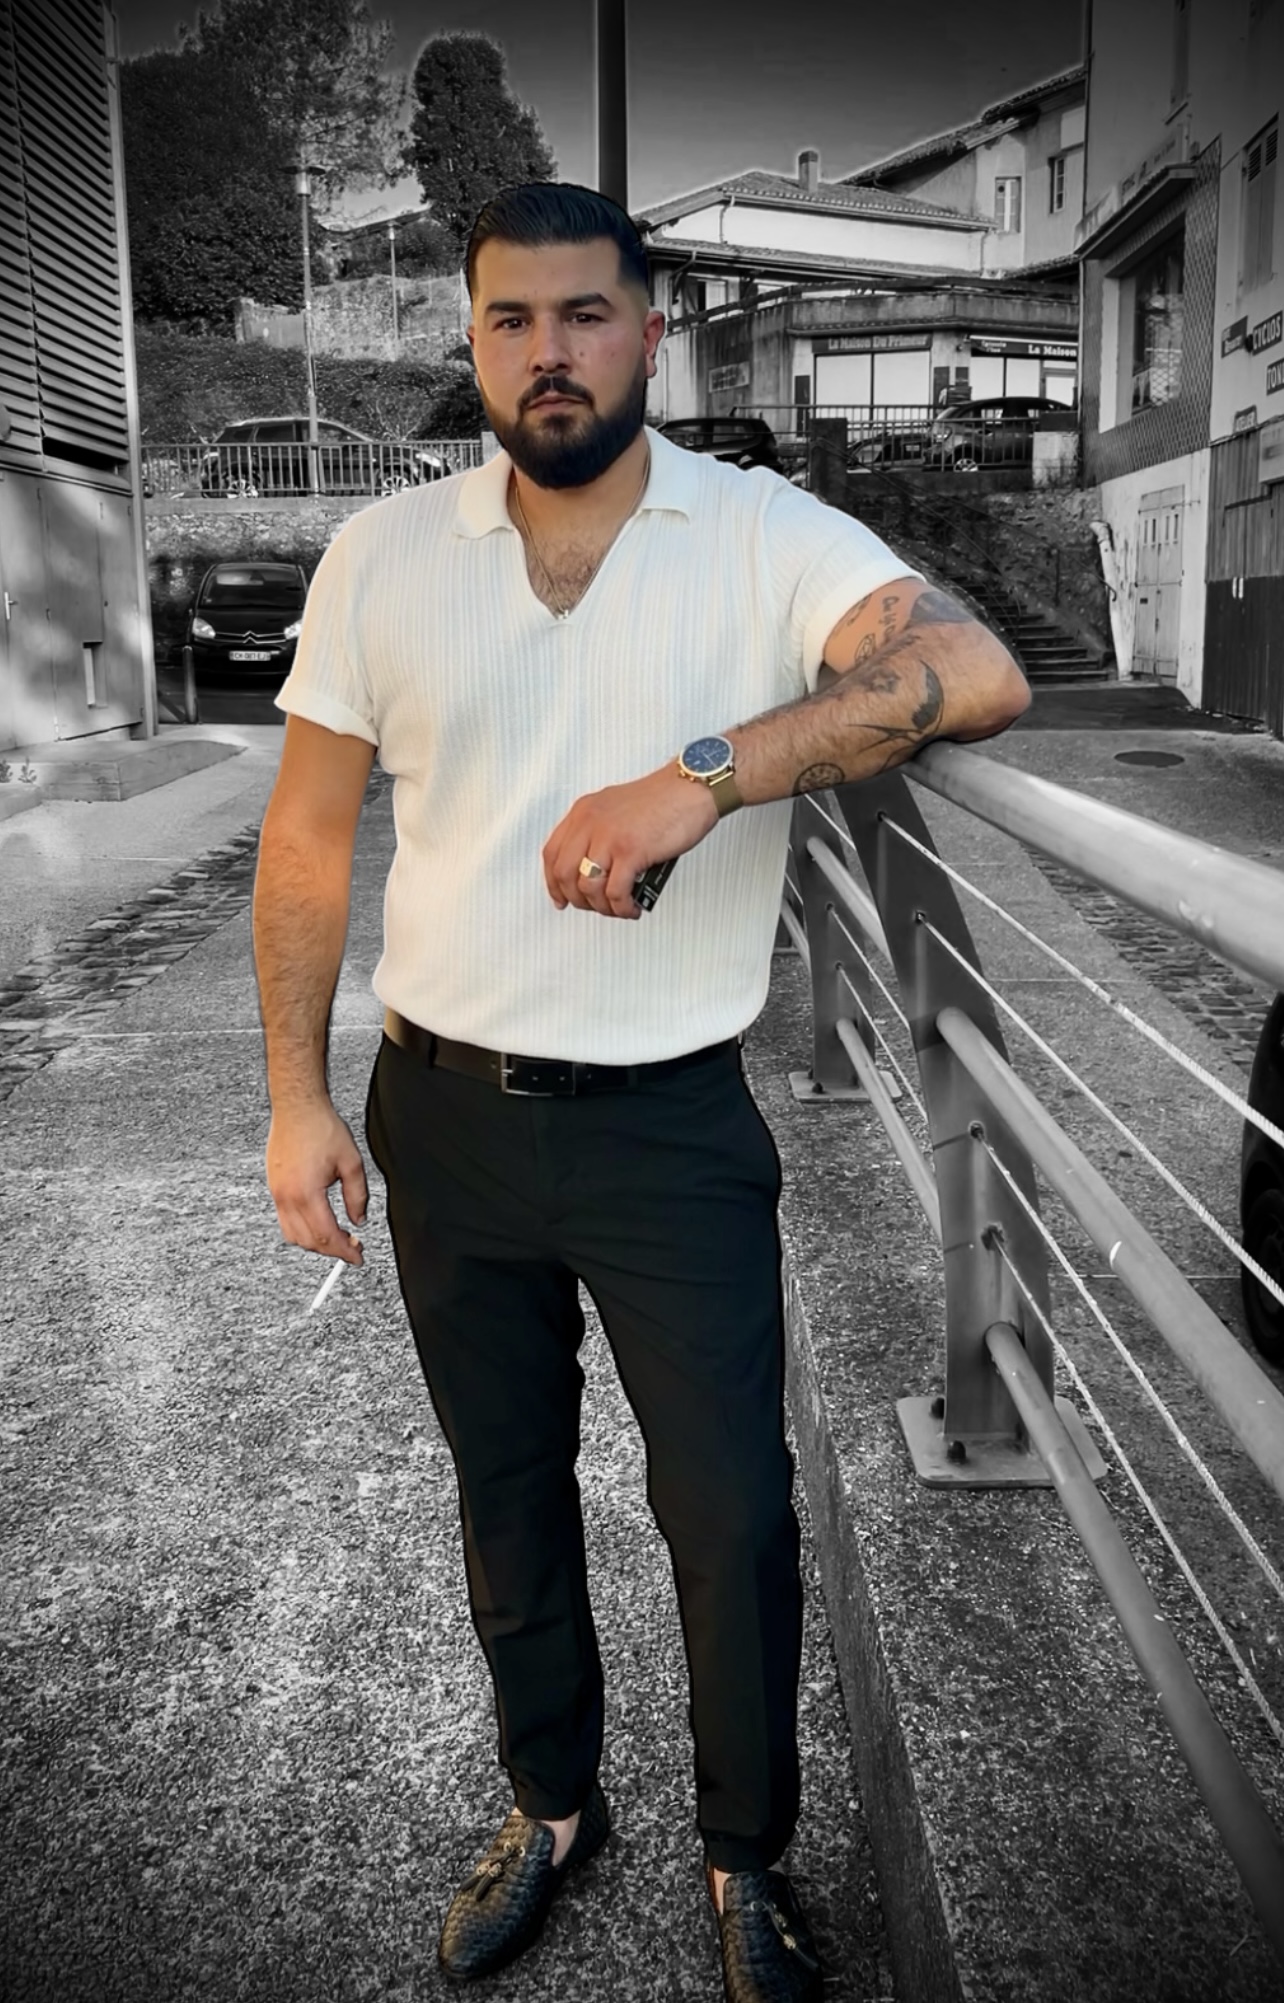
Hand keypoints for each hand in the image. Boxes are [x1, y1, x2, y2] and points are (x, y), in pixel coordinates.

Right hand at [266, 1101, 368, 1264]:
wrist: (297, 1107)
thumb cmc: (322, 1128)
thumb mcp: (352, 1162)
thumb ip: (358, 1196)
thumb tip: (359, 1219)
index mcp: (307, 1193)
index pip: (327, 1236)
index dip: (345, 1252)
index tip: (357, 1257)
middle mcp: (287, 1197)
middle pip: (309, 1241)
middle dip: (332, 1250)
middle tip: (352, 1247)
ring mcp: (277, 1193)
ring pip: (293, 1235)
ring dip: (315, 1242)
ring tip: (336, 1237)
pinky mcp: (273, 1187)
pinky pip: (285, 1220)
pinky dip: (301, 1230)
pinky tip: (318, 1222)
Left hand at [543, 764, 718, 918]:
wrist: (692, 788)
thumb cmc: (664, 800)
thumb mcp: (616, 809)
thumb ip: (599, 833)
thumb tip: (596, 871)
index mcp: (584, 811)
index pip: (552, 853)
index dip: (553, 883)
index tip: (562, 899)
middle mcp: (591, 822)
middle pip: (563, 874)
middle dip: (578, 899)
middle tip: (595, 907)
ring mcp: (609, 836)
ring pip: (587, 887)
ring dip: (602, 907)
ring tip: (619, 908)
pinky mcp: (630, 851)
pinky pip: (615, 892)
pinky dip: (622, 908)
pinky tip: (632, 908)